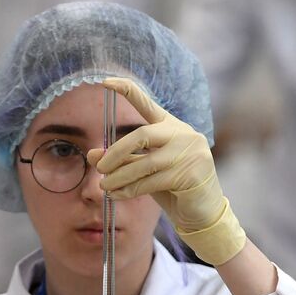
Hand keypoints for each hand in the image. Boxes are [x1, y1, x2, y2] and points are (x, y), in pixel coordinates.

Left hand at [89, 77, 245, 265]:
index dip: (127, 91)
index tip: (105, 82)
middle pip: (142, 134)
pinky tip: (118, 195)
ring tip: (104, 187)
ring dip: (120, 177)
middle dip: (117, 152)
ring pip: (145, 163)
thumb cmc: (172, 187)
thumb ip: (123, 159)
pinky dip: (130, 190)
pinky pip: (152, 181)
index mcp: (171, 126)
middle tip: (100, 168)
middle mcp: (183, 134)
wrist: (202, 212)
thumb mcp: (144, 169)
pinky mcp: (191, 175)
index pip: (148, 104)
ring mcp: (190, 153)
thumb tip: (92, 155)